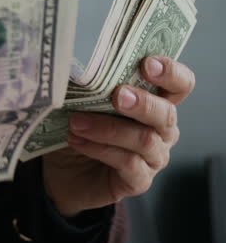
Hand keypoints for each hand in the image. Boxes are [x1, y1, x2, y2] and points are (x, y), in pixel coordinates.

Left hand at [42, 56, 194, 216]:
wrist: (62, 172)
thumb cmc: (80, 128)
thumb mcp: (85, 102)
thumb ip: (95, 84)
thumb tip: (84, 62)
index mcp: (156, 103)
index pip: (180, 85)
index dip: (171, 73)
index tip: (147, 63)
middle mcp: (162, 130)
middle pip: (167, 114)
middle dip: (143, 103)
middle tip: (117, 95)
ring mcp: (154, 158)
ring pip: (145, 140)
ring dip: (109, 128)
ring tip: (77, 122)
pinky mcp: (139, 181)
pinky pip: (128, 163)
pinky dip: (100, 149)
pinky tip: (77, 140)